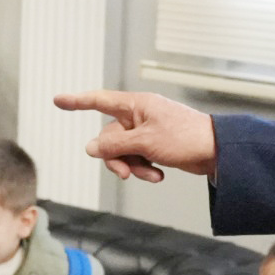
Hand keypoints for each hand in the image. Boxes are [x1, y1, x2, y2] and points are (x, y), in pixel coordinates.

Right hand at [54, 90, 217, 182]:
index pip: (99, 101)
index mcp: (136, 105)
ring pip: (123, 151)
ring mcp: (147, 131)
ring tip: (151, 174)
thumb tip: (90, 148)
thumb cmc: (185, 137)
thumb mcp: (144, 142)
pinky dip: (144, 168)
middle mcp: (139, 116)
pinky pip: (138, 157)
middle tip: (125, 172)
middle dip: (116, 158)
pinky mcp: (155, 145)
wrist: (216, 151)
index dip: (77, 101)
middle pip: (109, 137)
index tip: (58, 100)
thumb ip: (114, 145)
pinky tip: (159, 174)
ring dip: (133, 166)